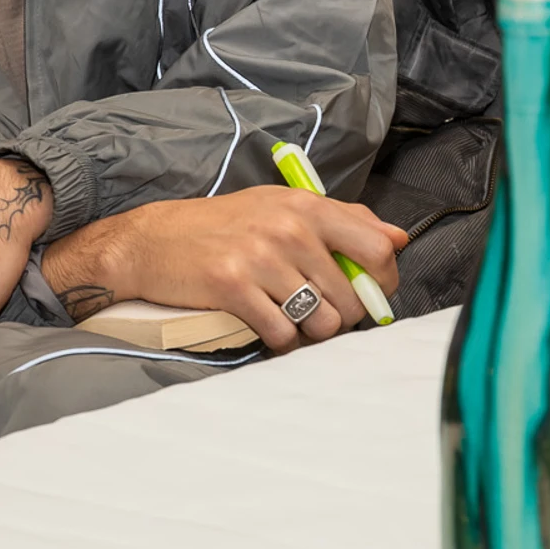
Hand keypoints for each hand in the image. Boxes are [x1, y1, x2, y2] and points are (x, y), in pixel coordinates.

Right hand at [40, 187, 407, 352]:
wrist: (151, 241)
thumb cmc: (223, 225)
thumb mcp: (283, 207)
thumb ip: (344, 221)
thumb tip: (398, 239)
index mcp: (307, 206)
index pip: (376, 248)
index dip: (383, 282)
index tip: (371, 294)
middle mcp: (289, 228)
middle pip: (351, 296)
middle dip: (342, 317)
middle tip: (319, 315)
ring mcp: (261, 258)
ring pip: (321, 321)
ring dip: (312, 332)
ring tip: (292, 320)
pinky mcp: (234, 288)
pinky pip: (283, 334)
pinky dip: (281, 341)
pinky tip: (267, 327)